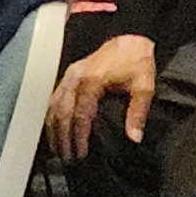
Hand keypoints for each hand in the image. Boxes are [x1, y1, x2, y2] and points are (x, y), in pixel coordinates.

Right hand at [46, 33, 162, 158]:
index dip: (79, 136)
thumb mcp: (144, 86)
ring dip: (53, 129)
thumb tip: (134, 137)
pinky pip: (52, 99)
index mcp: (92, 80)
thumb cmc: (136, 61)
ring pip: (52, 106)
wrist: (129, 38)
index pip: (80, 114)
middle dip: (62, 137)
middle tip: (67, 158)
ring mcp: (68, 76)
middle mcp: (75, 78)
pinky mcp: (67, 77)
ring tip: (57, 150)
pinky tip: (53, 130)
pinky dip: (51, 117)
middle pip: (61, 113)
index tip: (81, 154)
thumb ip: (138, 112)